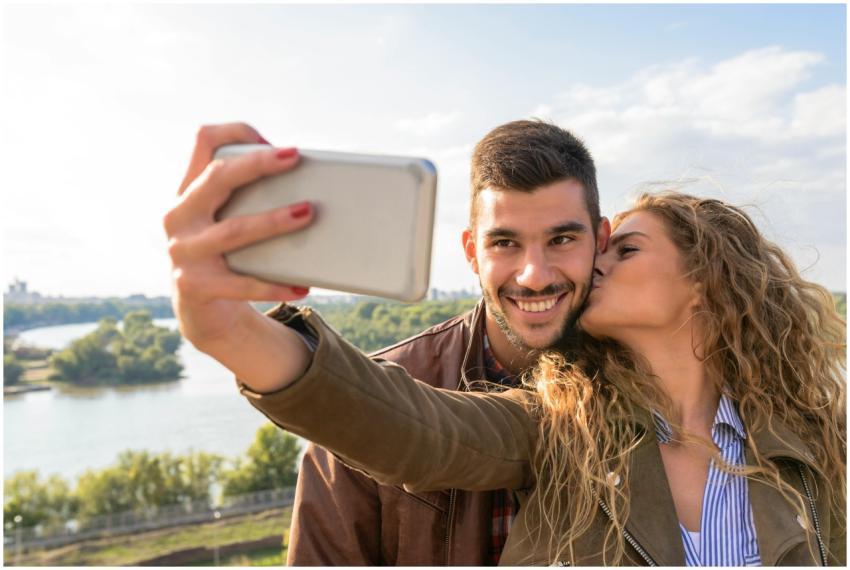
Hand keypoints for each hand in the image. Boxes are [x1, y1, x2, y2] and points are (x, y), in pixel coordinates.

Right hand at [164, 123, 314, 350]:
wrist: (202, 313)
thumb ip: (249, 197)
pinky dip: (274, 285)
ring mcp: (183, 252)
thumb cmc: (228, 256)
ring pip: (233, 230)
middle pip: (216, 178)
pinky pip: (240, 284)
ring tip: (307, 213)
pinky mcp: (195, 286)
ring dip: (273, 221)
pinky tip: (300, 285)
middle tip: (294, 157)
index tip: (273, 141)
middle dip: (257, 164)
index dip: (236, 132)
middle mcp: (179, 216)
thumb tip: (310, 183)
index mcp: (188, 192)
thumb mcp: (227, 221)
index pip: (204, 142)